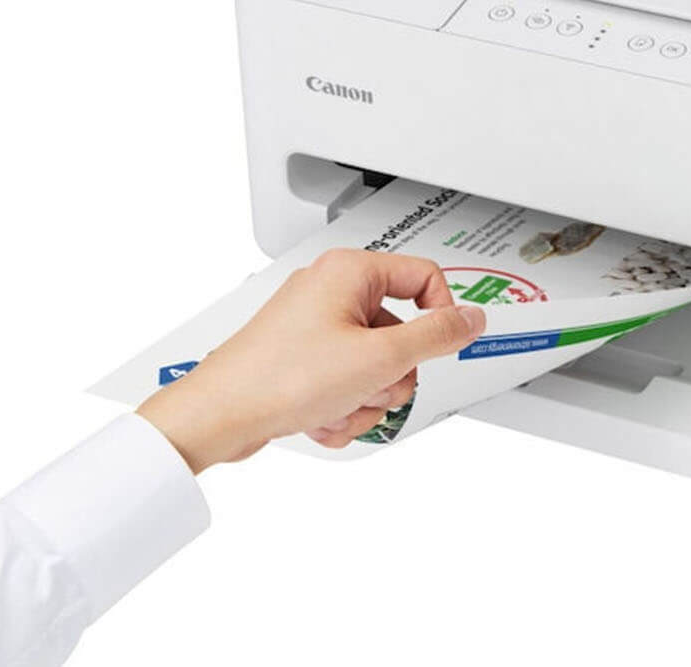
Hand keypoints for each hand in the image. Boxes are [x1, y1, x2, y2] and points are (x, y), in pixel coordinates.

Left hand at [136, 249, 486, 471]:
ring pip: (376, 365)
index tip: (441, 348)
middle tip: (372, 386)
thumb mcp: (379, 358)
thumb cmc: (281, 377)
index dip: (441, 316)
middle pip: (401, 331)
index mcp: (350, 270)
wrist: (219, 416)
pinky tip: (321, 419)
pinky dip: (342, 407)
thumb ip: (436, 336)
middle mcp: (331, 290)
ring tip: (338, 407)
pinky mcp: (303, 359)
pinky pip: (347, 383)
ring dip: (366, 398)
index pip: (425, 277)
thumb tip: (472, 319)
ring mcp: (315, 326)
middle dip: (392, 374)